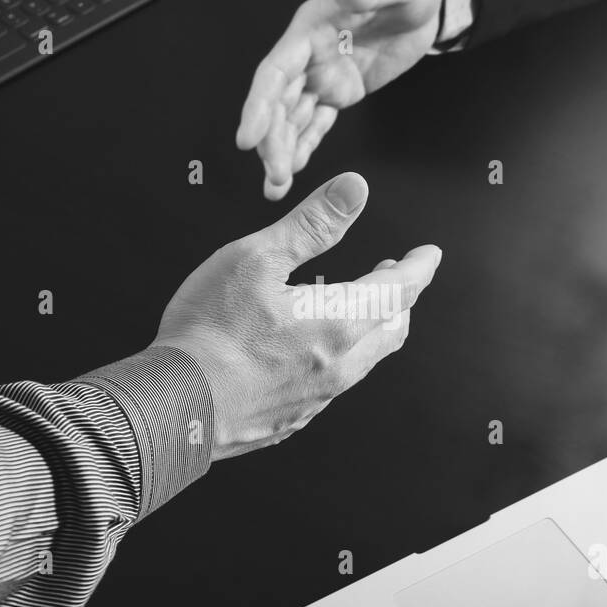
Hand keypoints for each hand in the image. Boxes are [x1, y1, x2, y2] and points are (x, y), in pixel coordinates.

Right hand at [153, 172, 441, 459]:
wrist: (178, 405)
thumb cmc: (210, 331)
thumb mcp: (258, 258)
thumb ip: (311, 224)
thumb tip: (355, 189)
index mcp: (339, 322)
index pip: (399, 291)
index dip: (418, 268)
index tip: (428, 254)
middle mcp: (339, 365)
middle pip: (391, 329)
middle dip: (400, 299)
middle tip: (395, 276)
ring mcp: (318, 397)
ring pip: (365, 360)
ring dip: (372, 328)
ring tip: (357, 308)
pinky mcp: (293, 417)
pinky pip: (333, 384)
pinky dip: (340, 356)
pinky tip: (314, 349)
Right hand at [236, 0, 445, 200]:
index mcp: (310, 28)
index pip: (275, 71)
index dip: (258, 105)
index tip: (247, 139)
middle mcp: (307, 55)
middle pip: (279, 104)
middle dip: (272, 141)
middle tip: (274, 178)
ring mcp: (322, 76)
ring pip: (293, 118)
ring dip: (282, 151)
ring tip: (276, 188)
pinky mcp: (340, 92)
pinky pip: (316, 123)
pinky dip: (304, 146)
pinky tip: (294, 171)